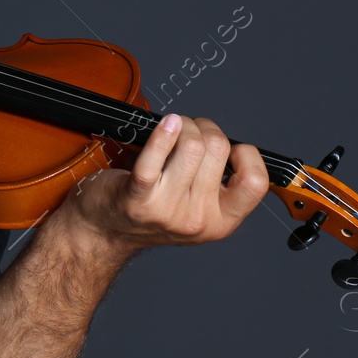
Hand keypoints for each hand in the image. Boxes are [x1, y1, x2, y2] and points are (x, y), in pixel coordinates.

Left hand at [62, 113, 269, 250]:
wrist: (101, 232)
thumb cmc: (148, 210)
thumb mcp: (195, 208)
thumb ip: (218, 184)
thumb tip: (229, 142)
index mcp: (220, 223)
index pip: (256, 182)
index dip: (246, 155)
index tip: (228, 149)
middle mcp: (197, 220)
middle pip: (218, 149)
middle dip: (203, 128)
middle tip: (186, 131)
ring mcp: (167, 210)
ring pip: (192, 145)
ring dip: (182, 125)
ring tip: (170, 130)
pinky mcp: (137, 197)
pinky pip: (155, 157)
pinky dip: (161, 134)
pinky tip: (165, 124)